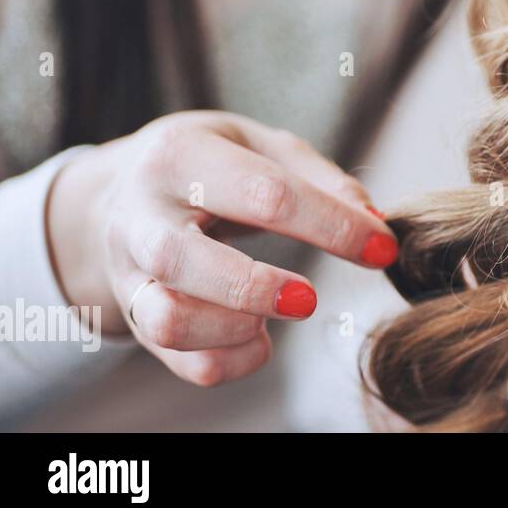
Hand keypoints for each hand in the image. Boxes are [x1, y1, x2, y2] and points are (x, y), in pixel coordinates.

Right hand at [46, 110, 396, 386]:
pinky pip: (176, 359)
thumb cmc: (215, 163)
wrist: (125, 187)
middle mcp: (140, 213)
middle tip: (310, 299)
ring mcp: (127, 269)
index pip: (263, 194)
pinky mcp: (132, 314)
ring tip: (274, 311)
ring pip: (167, 320)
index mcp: (180, 155)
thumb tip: (377, 224)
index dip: (332, 225)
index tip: (381, 249)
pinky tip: (257, 336)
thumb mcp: (265, 147)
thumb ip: (324, 181)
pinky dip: (227, 359)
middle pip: (182, 260)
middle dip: (257, 287)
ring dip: (233, 329)